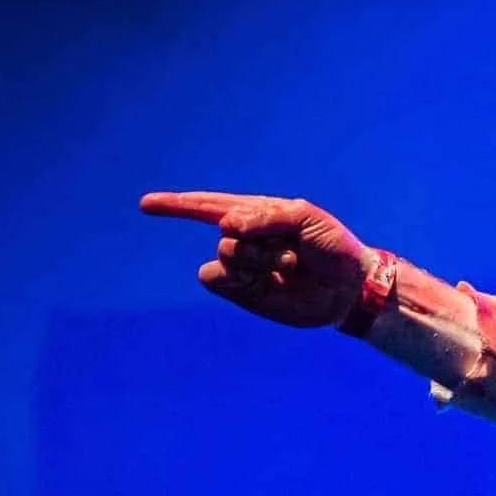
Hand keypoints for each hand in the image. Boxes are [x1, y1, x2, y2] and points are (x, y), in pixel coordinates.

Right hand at [139, 190, 369, 327]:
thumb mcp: (306, 218)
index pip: (208, 205)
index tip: (146, 205)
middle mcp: (244, 238)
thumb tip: (225, 225)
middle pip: (226, 230)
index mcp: (256, 214)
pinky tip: (265, 280)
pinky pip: (216, 278)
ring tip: (290, 263)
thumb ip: (265, 216)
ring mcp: (242, 266)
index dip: (178, 204)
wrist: (349, 285)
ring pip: (224, 252)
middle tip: (294, 250)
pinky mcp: (243, 291)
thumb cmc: (332, 246)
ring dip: (258, 257)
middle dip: (260, 239)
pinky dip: (236, 276)